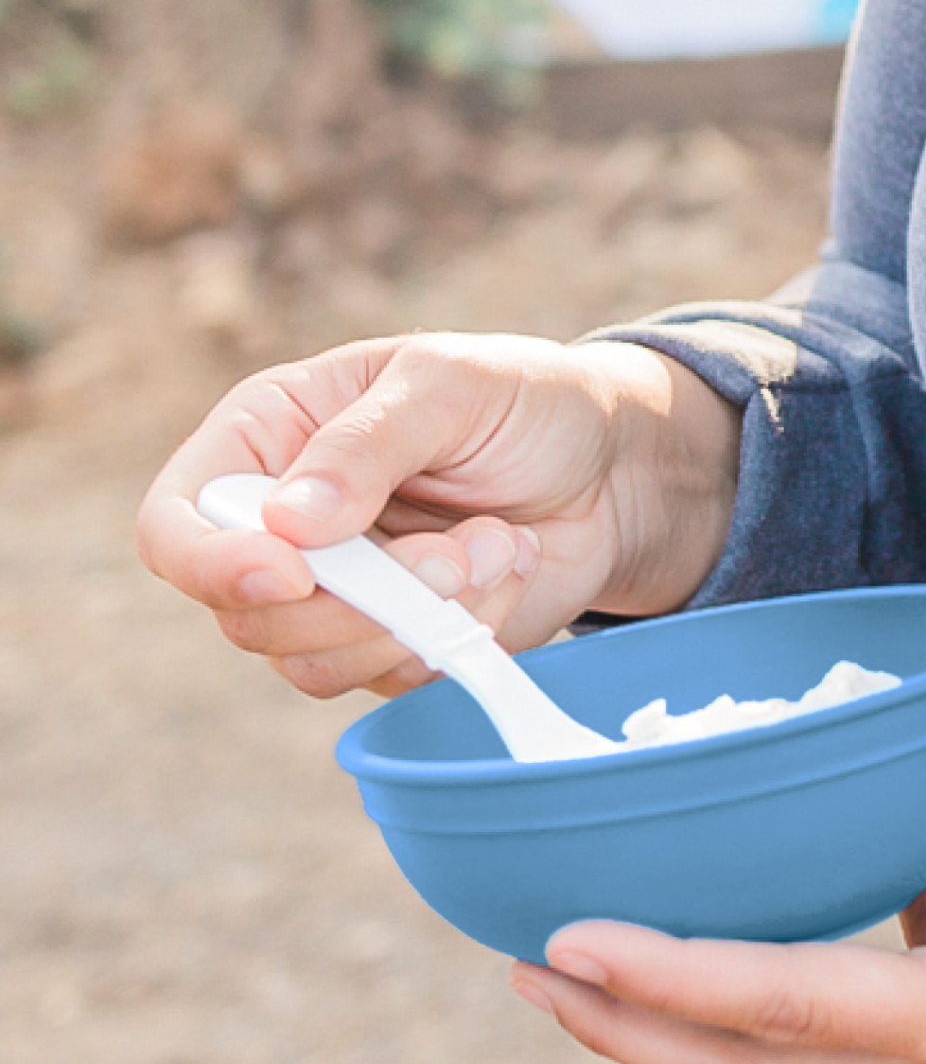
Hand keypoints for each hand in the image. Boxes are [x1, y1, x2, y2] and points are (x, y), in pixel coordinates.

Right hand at [137, 334, 740, 697]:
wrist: (611, 469)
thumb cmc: (523, 402)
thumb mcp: (446, 386)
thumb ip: (366, 446)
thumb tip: (289, 525)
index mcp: (267, 440)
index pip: (176, 526)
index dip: (212, 564)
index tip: (291, 574)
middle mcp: (287, 528)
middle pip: (249, 617)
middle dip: (361, 599)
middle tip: (457, 550)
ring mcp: (343, 596)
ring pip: (318, 663)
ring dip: (419, 619)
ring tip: (497, 545)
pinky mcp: (401, 642)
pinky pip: (398, 677)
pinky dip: (461, 635)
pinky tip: (510, 570)